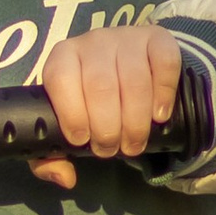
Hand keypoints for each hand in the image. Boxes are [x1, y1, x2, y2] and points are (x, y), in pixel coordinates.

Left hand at [30, 26, 181, 188]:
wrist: (132, 67)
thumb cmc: (92, 103)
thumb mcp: (66, 126)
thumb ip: (51, 156)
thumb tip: (63, 177)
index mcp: (62, 58)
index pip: (60, 79)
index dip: (72, 114)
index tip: (83, 141)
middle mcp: (93, 42)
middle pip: (100, 85)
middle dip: (107, 127)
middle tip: (113, 149)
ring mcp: (127, 37)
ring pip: (134, 79)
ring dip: (135, 120)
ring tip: (134, 143)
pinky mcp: (159, 38)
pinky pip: (165, 63)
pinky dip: (164, 94)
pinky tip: (159, 116)